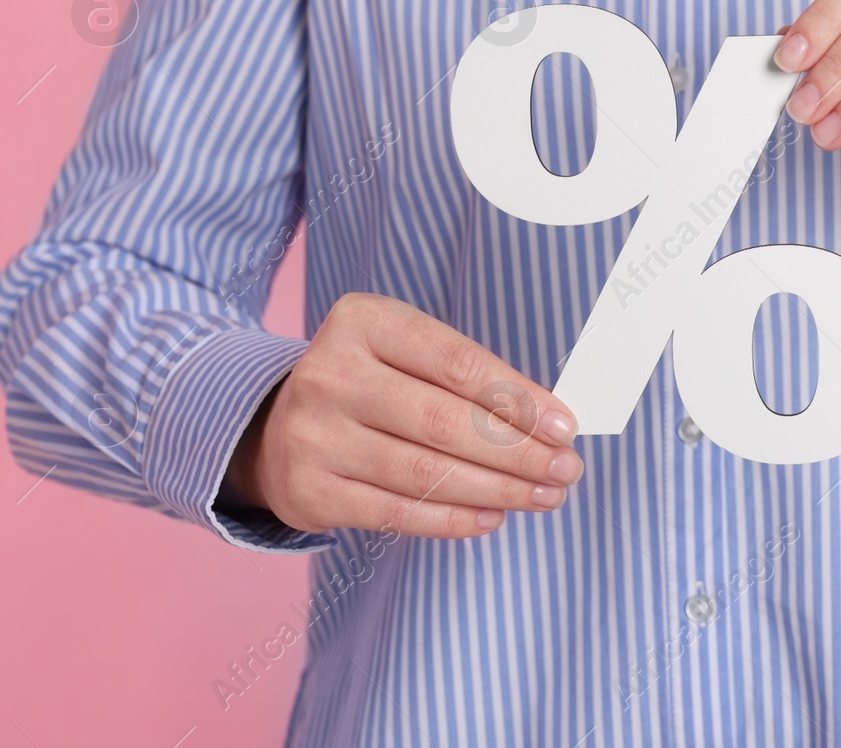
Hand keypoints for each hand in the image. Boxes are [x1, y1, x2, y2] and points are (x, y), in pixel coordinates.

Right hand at [221, 293, 582, 538]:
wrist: (275, 427)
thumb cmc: (369, 384)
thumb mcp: (406, 354)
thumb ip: (469, 378)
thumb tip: (548, 419)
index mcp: (363, 321)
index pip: (457, 362)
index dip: (518, 397)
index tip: (564, 426)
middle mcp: (331, 374)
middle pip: (445, 421)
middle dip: (518, 452)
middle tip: (565, 469)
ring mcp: (314, 435)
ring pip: (425, 472)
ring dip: (497, 490)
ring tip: (543, 496)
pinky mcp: (309, 491)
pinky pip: (397, 513)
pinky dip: (454, 519)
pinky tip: (492, 516)